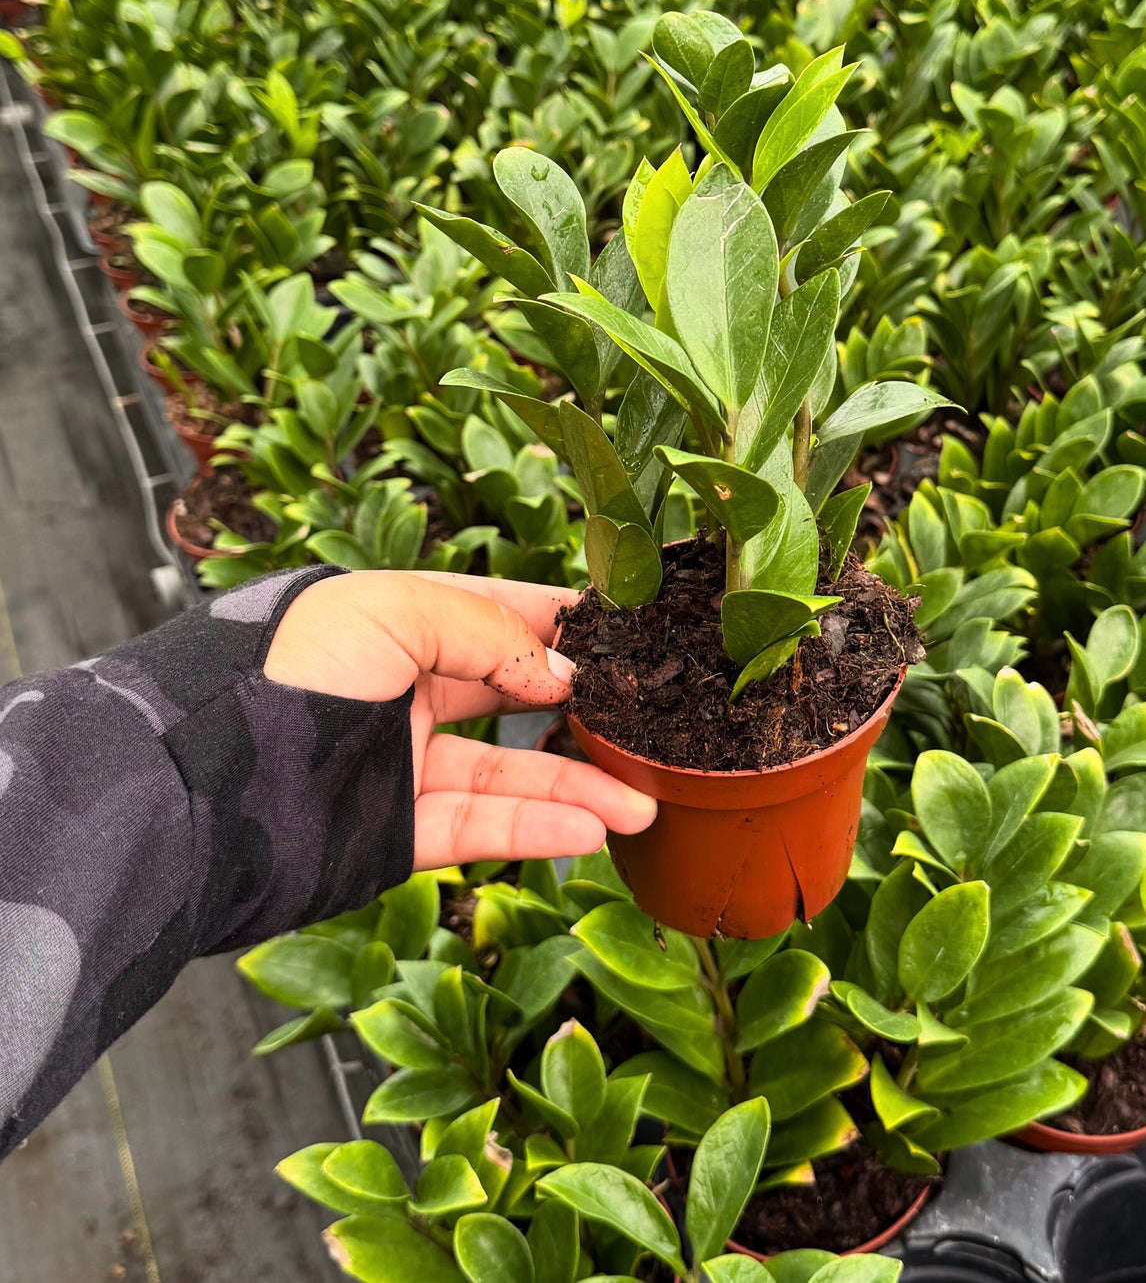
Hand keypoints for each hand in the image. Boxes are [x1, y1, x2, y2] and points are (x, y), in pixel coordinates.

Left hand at [263, 570, 654, 868]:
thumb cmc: (283, 672)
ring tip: (643, 802)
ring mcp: (401, 765)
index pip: (495, 616)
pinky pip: (480, 830)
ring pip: (508, 776)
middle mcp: (403, 693)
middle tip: (645, 720)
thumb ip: (488, 633)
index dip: (558, 625)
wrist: (202, 783)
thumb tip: (561, 674)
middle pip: (512, 700)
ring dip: (578, 788)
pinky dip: (537, 831)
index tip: (624, 634)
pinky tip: (591, 830)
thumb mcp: (392, 610)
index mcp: (395, 625)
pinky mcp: (395, 832)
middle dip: (581, 711)